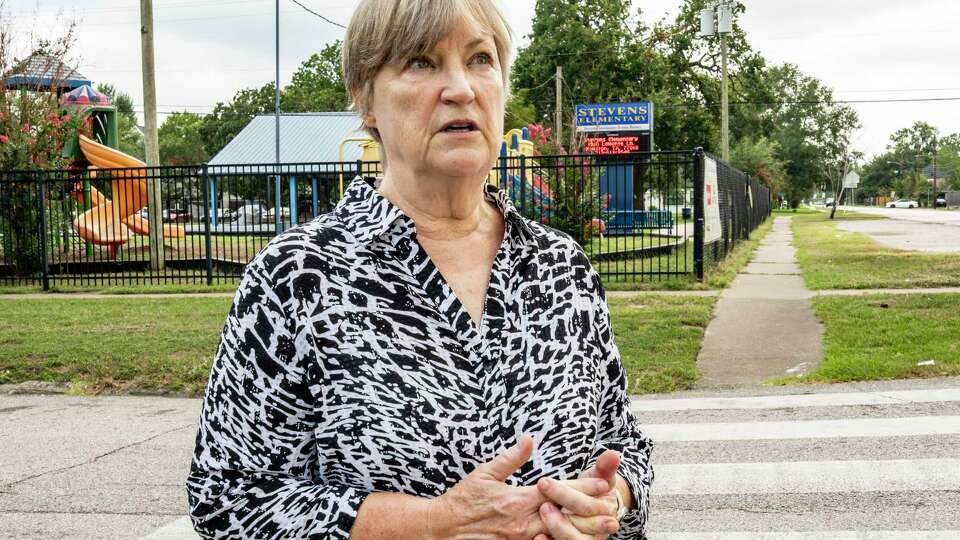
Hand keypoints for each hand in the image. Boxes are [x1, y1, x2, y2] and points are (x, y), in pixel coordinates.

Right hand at [427, 435, 610, 539]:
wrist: (442, 529)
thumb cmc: (462, 499)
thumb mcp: (485, 473)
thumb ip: (511, 458)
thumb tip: (529, 439)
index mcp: (518, 498)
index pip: (559, 490)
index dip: (583, 486)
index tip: (603, 482)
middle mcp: (524, 520)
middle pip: (565, 515)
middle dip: (590, 511)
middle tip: (613, 509)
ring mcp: (521, 538)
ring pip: (559, 533)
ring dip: (582, 528)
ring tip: (603, 526)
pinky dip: (559, 539)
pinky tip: (573, 537)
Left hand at [532, 450, 624, 539]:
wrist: (592, 508)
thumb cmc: (595, 489)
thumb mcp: (600, 477)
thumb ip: (605, 467)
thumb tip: (613, 454)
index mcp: (606, 514)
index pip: (586, 507)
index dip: (566, 495)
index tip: (543, 482)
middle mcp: (597, 533)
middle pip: (579, 529)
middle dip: (560, 518)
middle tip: (542, 506)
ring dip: (557, 531)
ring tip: (540, 521)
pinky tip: (538, 539)